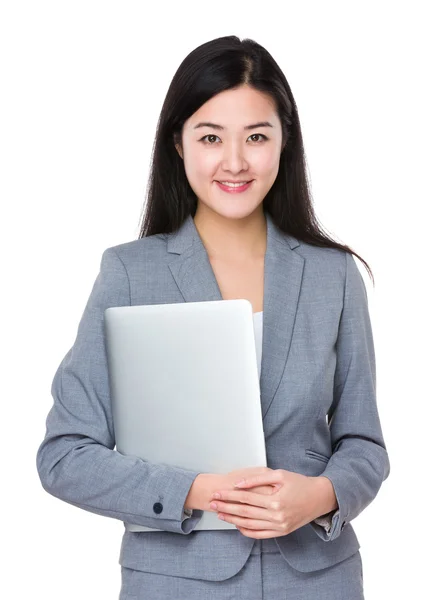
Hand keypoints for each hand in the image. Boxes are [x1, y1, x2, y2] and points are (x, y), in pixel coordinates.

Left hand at [208, 468, 325, 538]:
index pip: (245, 498)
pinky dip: (247, 531)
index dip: (228, 496)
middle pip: (244, 512)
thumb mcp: (279, 475)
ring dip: (233, 520)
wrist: (319, 498)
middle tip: (212, 504)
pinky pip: (260, 534)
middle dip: (226, 508)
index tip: (216, 493)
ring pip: (250, 525)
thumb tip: (238, 484)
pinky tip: (237, 526)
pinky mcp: (282, 532)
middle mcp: (277, 516)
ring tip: (220, 515)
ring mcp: (279, 526)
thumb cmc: (299, 483)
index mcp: (275, 501)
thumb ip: (257, 479)